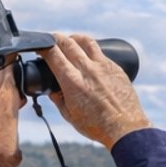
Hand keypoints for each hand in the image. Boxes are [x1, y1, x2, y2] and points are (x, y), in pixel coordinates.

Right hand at [40, 33, 150, 147]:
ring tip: (70, 41)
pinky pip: (101, 52)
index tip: (39, 48)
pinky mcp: (116, 68)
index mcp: (72, 81)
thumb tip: (51, 90)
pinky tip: (89, 55)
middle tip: (52, 41)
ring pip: (86, 41)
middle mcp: (87, 70)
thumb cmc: (97, 126)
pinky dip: (91, 50)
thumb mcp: (70, 116)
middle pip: (67, 42)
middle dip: (56, 38)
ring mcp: (104, 67)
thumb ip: (58, 100)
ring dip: (75, 38)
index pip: (53, 53)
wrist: (126, 129)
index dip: (42, 47)